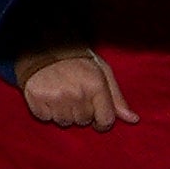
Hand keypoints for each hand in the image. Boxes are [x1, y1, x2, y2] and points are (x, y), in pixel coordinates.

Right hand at [13, 46, 131, 131]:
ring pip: (64, 122)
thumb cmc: (78, 61)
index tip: (97, 117)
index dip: (103, 121)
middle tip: (75, 94)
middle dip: (82, 112)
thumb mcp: (102, 73)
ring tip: (62, 95)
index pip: (106, 120)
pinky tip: (48, 96)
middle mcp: (76, 93)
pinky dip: (47, 110)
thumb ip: (117, 98)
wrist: (43, 46)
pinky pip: (45, 118)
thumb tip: (133, 120)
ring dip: (64, 112)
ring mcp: (55, 97)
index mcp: (96, 85)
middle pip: (84, 122)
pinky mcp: (36, 98)